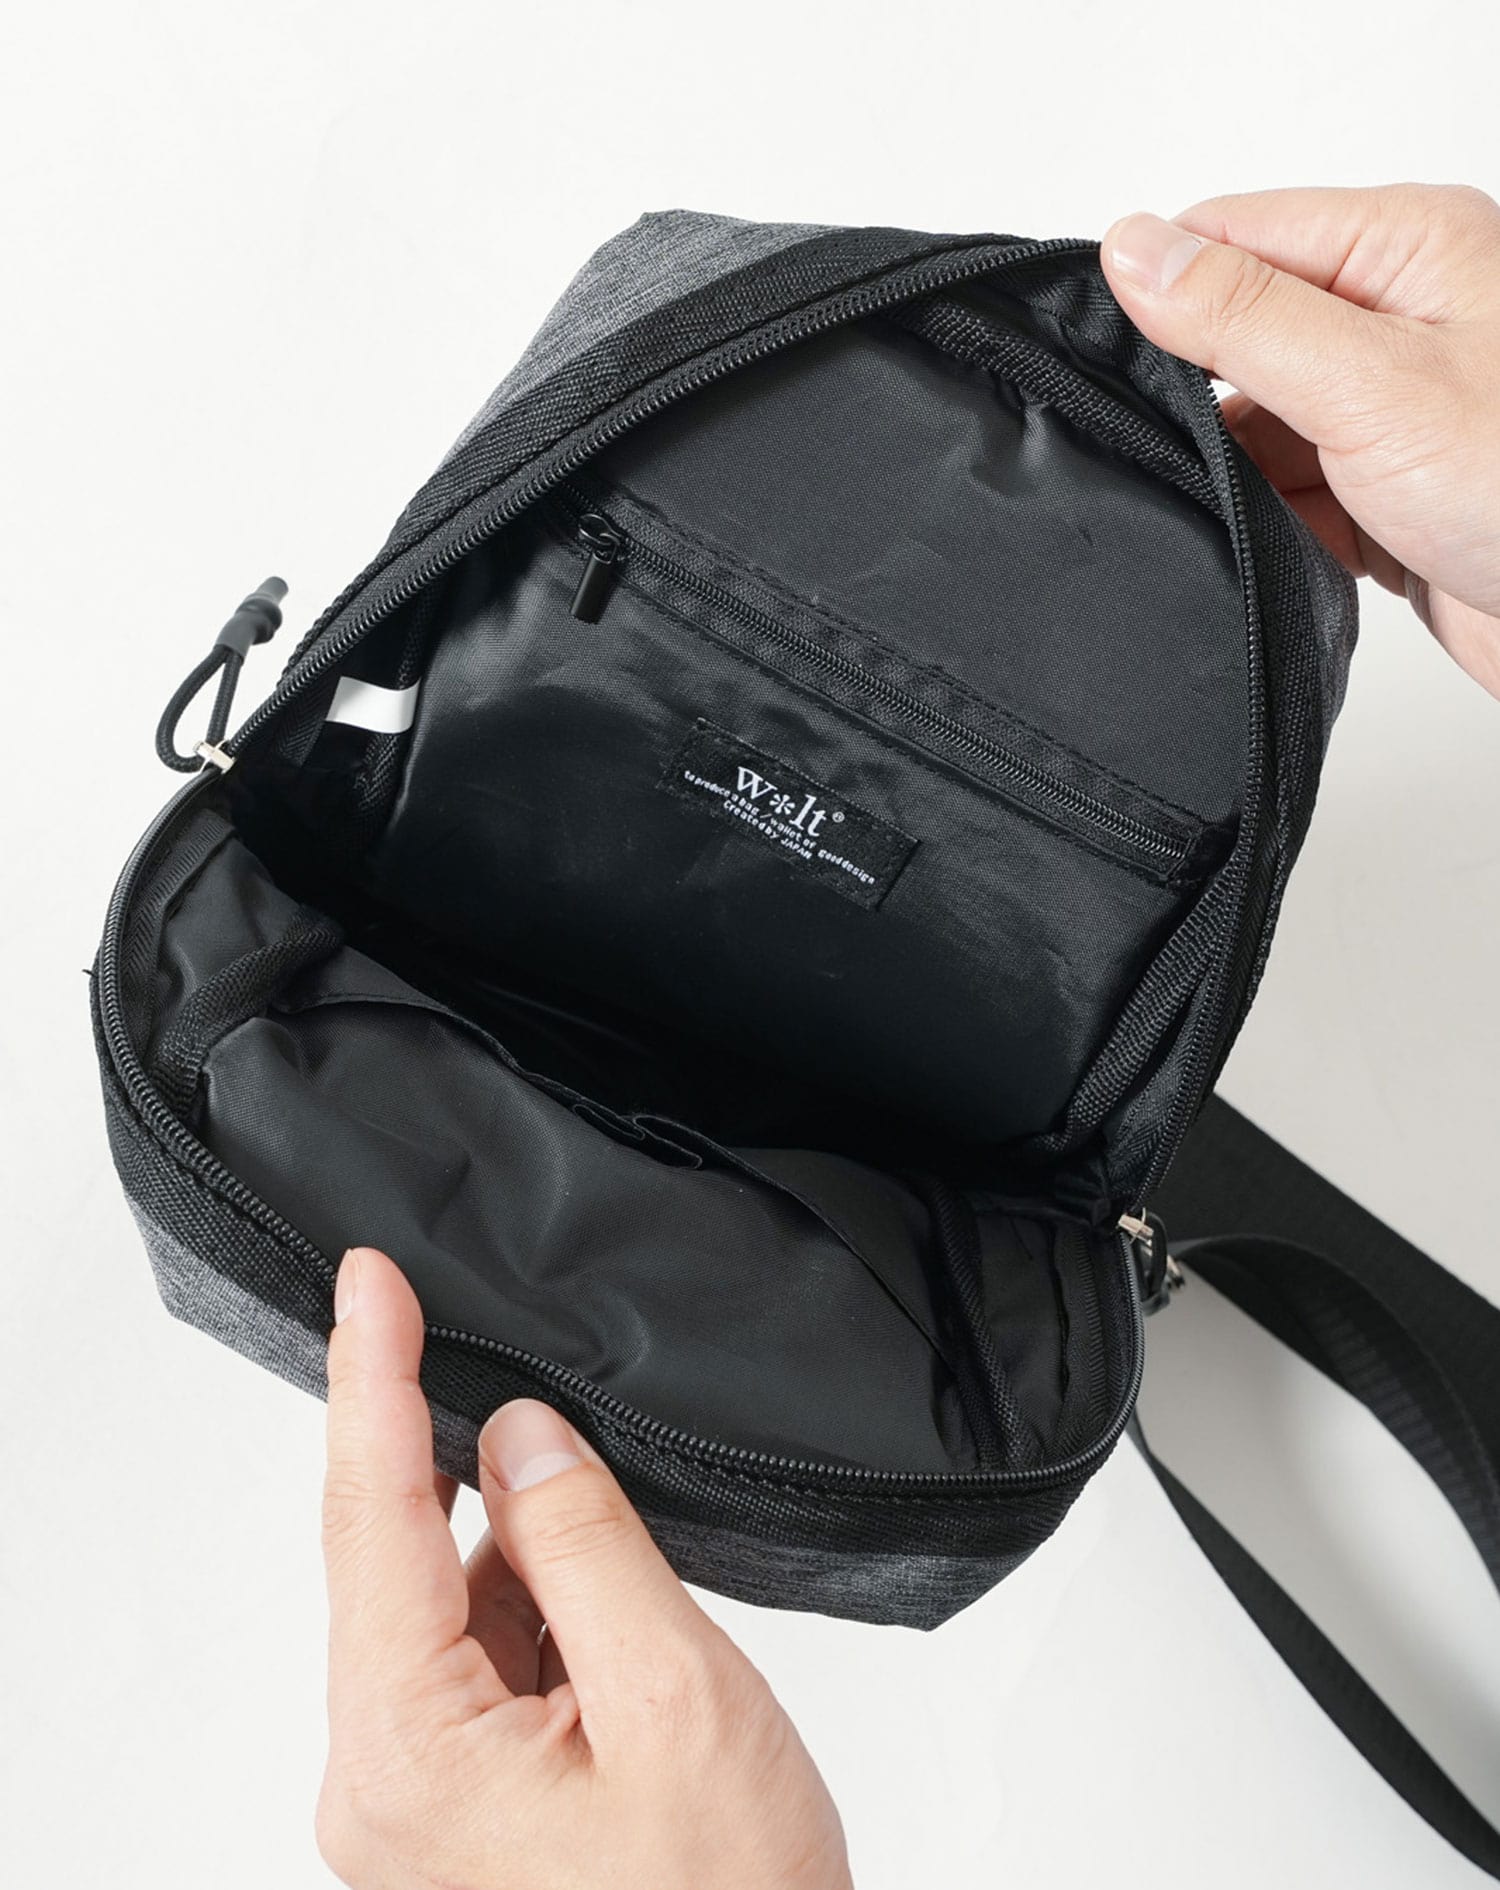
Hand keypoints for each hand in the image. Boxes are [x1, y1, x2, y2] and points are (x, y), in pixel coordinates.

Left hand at [316, 1245, 851, 1889]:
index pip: (369, 1517)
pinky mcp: (461, 1806)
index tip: (366, 1279)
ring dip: (523, 1548)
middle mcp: (383, 1778)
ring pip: (449, 1603)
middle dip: (456, 1456)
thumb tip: (517, 1436)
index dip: (368, 1378)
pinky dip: (538, 1606)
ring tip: (622, 1564)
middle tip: (505, 1363)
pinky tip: (608, 1610)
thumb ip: (583, 1546)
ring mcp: (417, 1798)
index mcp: (407, 1752)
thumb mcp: (672, 1699)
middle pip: (397, 1556)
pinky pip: (481, 1658)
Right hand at [1100, 184, 1499, 698]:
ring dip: (1236, 472)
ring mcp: (1390, 407)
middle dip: (1198, 395)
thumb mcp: (1370, 384)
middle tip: (1179, 449)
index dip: (1162, 286)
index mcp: (1405, 246)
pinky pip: (1286, 493)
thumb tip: (1135, 248)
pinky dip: (1271, 524)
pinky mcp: (1385, 489)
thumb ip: (1245, 314)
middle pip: (1237, 330)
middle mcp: (1398, 315)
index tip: (1103, 350)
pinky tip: (1287, 546)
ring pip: (1255, 423)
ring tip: (1259, 507)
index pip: (1236, 231)